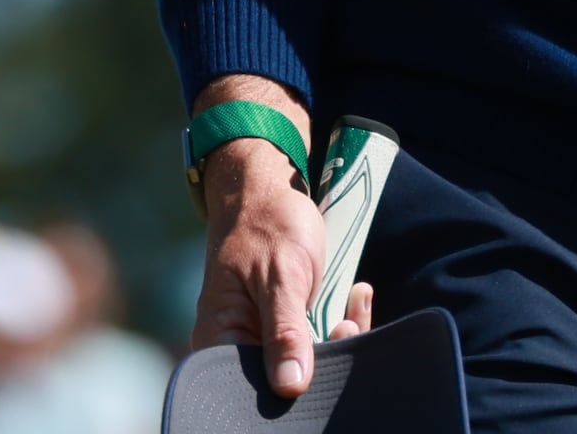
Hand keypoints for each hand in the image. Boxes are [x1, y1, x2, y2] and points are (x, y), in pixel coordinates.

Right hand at [188, 77, 375, 398]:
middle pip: (285, 379)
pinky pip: (321, 342)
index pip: (251, 387)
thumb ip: (284, 331)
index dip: (291, 382)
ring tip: (353, 304)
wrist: (268, 190)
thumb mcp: (280, 276)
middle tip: (346, 325)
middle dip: (326, 357)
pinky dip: (345, 324)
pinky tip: (357, 294)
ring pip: (311, 362)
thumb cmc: (264, 225)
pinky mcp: (290, 326)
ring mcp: (266, 337)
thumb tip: (289, 385)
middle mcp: (239, 345)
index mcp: (219, 338)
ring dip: (342, 338)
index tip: (326, 351)